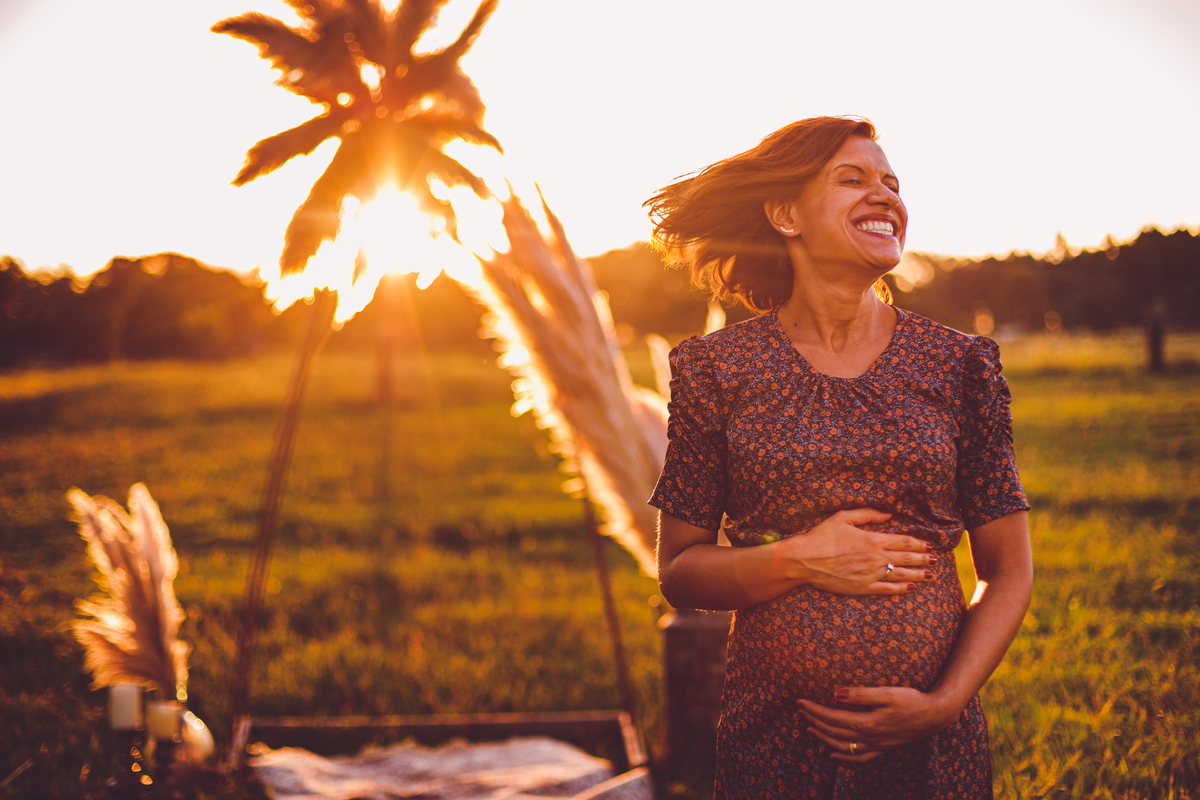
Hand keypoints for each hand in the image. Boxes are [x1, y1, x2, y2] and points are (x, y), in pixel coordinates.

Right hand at [776, 508, 934, 594]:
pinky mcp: (863, 588)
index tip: (928, 544)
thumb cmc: (822, 536)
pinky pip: (887, 589)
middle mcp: (876, 558)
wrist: (805, 560)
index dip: (917, 543)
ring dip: (918, 575)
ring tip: (930, 575)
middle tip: (935, 560)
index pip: (902, 541)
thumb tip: (888, 515)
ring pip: (901, 575)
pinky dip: (901, 589)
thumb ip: (867, 514)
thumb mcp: (843, 517)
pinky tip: (910, 588)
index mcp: (873, 539)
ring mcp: (871, 574)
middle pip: (906, 558)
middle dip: (923, 558)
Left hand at [798, 687, 958, 761]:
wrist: (934, 716)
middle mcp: (869, 738)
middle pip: (834, 732)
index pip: (833, 718)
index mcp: (867, 723)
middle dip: (814, 721)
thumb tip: (836, 694)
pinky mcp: (883, 748)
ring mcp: (876, 746)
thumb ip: (861, 694)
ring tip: (809, 728)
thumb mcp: (887, 693)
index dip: (815, 710)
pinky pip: (859, 757)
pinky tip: (833, 755)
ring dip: (823, 738)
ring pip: (842, 746)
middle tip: (800, 711)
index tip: (800, 702)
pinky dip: (843, 757)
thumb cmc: (911, 700)